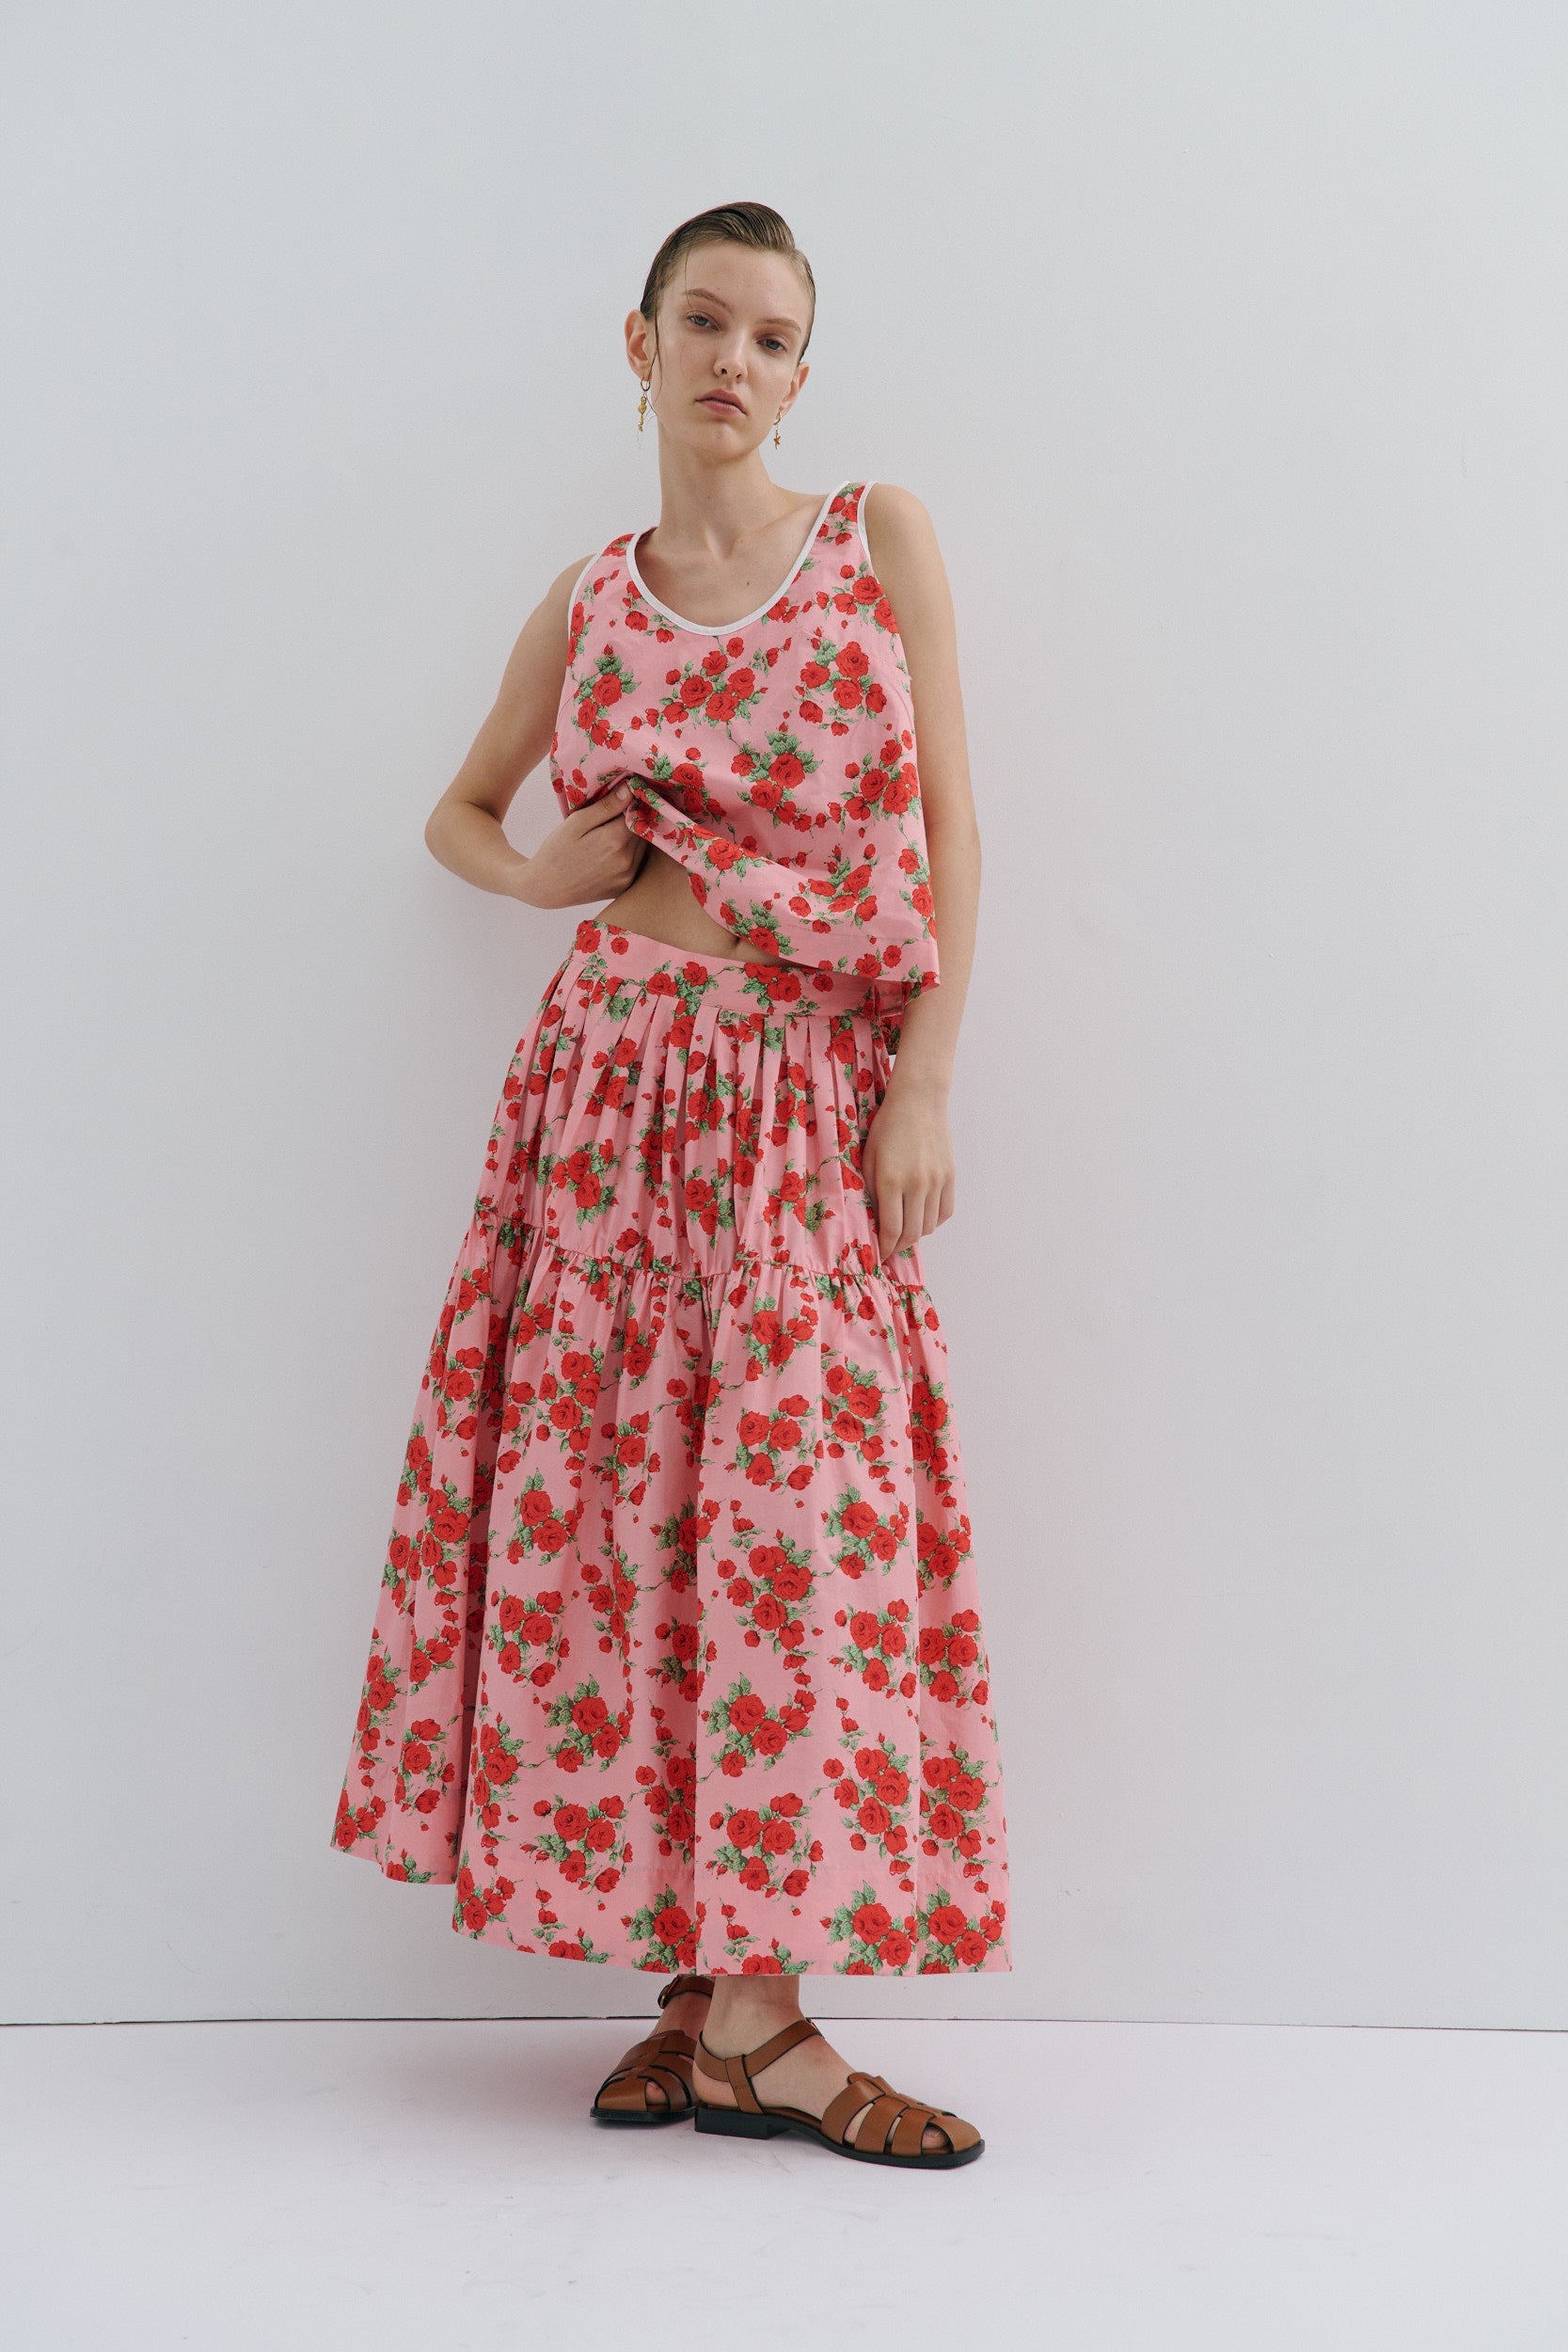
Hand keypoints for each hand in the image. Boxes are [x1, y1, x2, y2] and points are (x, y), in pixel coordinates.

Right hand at [513, 784, 647, 908]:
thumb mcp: (576, 823)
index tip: (618, 800)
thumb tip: (629, 790)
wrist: (547, 888)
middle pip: (641, 829)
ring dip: (632, 837)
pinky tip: (610, 851)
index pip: (637, 812)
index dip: (629, 803)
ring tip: (608, 834)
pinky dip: (630, 853)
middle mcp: (626, 860)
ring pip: (642, 846)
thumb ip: (605, 807)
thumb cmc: (557, 851)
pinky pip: (637, 862)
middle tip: (610, 818)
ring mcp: (627, 876)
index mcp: (615, 840)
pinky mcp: (625, 886)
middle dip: (631, 820)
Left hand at [861, 1078, 954, 1263]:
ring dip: (916, 1234)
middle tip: (890, 1250)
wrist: (918, 1101)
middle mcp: (916, 1184)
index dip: (885, 1247)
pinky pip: (945, 1211)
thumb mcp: (868, 1157)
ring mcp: (937, 1181)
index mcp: (891, 1180)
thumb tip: (874, 1221)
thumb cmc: (887, 1126)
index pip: (891, 1229)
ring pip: (930, 1225)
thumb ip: (870, 1190)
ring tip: (904, 1232)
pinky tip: (922, 1216)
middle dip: (899, 1247)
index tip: (879, 1254)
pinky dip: (934, 1221)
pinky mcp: (950, 1176)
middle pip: (912, 1233)